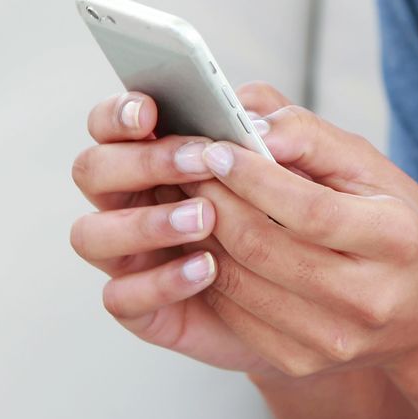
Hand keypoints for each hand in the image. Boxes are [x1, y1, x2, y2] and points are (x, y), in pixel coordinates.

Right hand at [70, 89, 292, 374]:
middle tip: (197, 162)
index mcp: (159, 151)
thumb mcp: (319, 164)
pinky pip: (121, 297)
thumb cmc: (312, 212)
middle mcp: (132, 198)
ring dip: (143, 223)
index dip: (119, 114)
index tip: (151, 112)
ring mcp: (132, 254)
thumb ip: (290, 129)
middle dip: (140, 162)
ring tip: (204, 218)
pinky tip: (208, 268)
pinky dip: (161, 280)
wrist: (326, 292)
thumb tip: (255, 122)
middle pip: (92, 170)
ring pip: (91, 234)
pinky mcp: (144, 306)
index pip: (112, 123)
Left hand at [179, 86, 417, 376]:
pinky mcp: (302, 362)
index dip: (254, 178)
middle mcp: (369, 298)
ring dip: (201, 235)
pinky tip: (202, 242)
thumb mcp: (373, 169)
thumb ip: (311, 136)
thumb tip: (248, 117)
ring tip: (187, 199)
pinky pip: (235, 314)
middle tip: (186, 167)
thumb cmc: (397, 224)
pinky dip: (209, 273)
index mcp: (396, 239)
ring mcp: (333, 339)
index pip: (310, 209)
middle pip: (265, 247)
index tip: (216, 148)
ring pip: (239, 283)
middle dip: (214, 201)